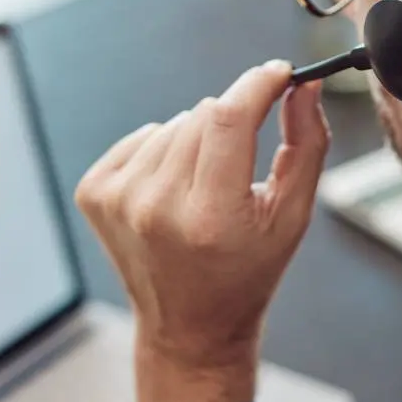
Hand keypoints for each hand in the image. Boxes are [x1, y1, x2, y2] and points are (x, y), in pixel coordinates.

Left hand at [75, 61, 330, 401]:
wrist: (191, 328)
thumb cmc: (248, 273)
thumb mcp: (292, 216)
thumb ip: (307, 144)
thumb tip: (303, 85)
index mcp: (211, 217)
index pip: (229, 117)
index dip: (258, 84)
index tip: (278, 74)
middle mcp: (157, 208)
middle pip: (203, 115)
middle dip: (232, 125)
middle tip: (239, 169)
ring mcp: (119, 201)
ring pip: (173, 124)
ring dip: (196, 145)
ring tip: (204, 193)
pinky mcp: (95, 195)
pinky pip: (142, 138)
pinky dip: (162, 154)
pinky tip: (174, 195)